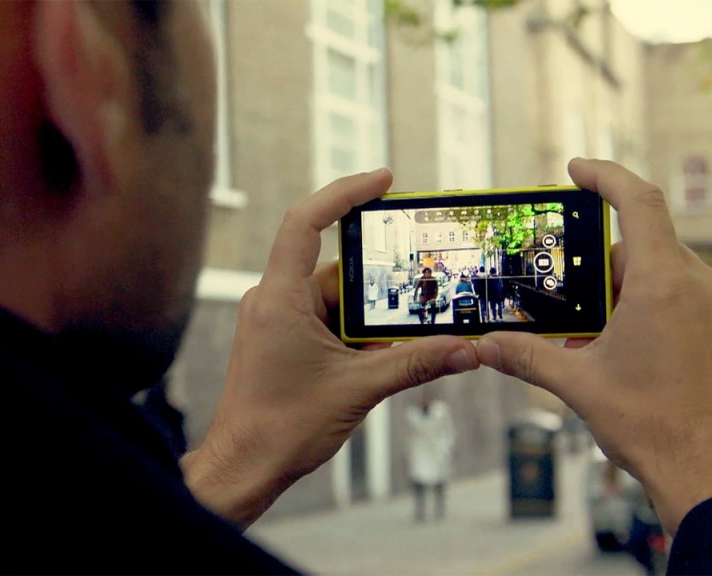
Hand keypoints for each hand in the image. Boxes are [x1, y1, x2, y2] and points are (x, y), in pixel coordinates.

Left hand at [181, 168, 478, 528]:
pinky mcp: (282, 338)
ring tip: (409, 324)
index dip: (344, 193)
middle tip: (422, 275)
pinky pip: (326, 318)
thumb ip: (414, 363)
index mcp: (280, 298)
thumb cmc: (281, 427)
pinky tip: (383, 349)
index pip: (306, 222)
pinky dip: (355, 329)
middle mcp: (274, 299)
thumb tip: (466, 350)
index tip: (383, 179)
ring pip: (334, 297)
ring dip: (370, 313)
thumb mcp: (358, 389)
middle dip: (379, 278)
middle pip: (336, 266)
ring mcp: (276, 319)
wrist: (245, 465)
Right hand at [476, 158, 711, 535]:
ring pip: (656, 268)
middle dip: (595, 257)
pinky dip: (640, 301)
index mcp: (663, 284)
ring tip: (581, 320)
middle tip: (558, 276)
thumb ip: (527, 356)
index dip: (605, 176)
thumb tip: (485, 344)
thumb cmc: (654, 426)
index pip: (639, 202)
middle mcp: (697, 284)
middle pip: (640, 240)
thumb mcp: (579, 384)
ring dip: (617, 284)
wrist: (711, 471)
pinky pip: (674, 292)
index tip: (575, 170)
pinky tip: (611, 338)